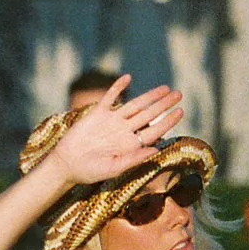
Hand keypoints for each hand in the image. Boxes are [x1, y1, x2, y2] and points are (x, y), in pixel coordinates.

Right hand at [52, 77, 184, 186]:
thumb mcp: (115, 168)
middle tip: (179, 94)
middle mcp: (124, 130)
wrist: (67, 164)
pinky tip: (128, 78)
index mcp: (131, 144)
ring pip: (134, 105)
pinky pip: (109, 98)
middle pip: (148, 114)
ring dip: (149, 96)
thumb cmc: (91, 171)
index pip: (154, 130)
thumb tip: (157, 150)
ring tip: (164, 88)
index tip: (180, 111)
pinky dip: (117, 88)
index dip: (168, 121)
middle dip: (164, 104)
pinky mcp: (97, 114)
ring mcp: (112, 121)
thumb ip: (135, 159)